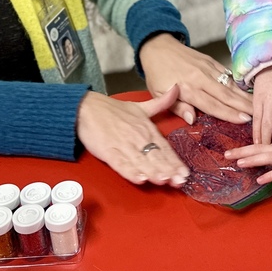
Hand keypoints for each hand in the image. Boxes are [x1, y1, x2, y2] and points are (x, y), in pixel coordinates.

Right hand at [75, 85, 189, 186]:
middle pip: (156, 157)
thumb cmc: (113, 110)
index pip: (165, 147)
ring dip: (153, 171)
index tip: (186, 173)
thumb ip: (161, 103)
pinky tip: (140, 179)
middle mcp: (138, 137)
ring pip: (141, 161)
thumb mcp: (141, 106)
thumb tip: (177, 88)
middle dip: (169, 170)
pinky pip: (121, 163)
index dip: (175, 161)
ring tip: (164, 181)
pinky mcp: (108, 151)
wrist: (86, 107)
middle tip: (180, 182)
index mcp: (147, 128)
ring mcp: (123, 144)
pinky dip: (130, 171)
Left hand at [139, 34, 252, 125]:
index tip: (244, 120)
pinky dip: (238, 83)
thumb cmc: (157, 73)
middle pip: (225, 94)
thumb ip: (176, 106)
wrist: (158, 46)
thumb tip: (192, 120)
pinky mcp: (211, 61)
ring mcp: (207, 68)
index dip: (229, 113)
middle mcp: (200, 77)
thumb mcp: (158, 93)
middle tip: (259, 115)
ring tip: (258, 104)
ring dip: (244, 95)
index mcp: (187, 87)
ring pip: (229, 84)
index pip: (211, 104)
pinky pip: (227, 73)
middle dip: (243, 105)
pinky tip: (248, 90)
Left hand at [224, 134, 271, 186]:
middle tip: (227, 154)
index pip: (263, 144)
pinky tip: (259, 179)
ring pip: (268, 157)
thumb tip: (269, 154)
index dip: (248, 148)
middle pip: (260, 148)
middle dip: (242, 151)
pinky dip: (269, 175)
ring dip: (252, 160)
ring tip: (239, 163)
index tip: (236, 152)